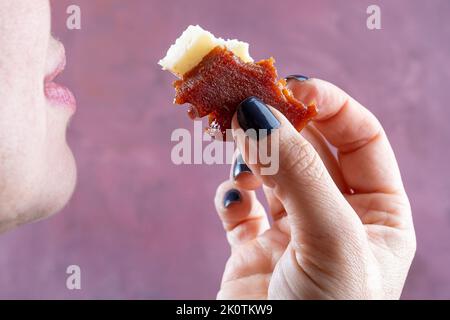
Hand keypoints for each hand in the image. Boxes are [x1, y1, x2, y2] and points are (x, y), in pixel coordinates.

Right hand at [214, 78, 415, 298]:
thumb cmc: (327, 315)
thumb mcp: (329, 239)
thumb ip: (296, 171)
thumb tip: (257, 110)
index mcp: (377, 214)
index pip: (359, 138)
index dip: (329, 105)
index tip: (291, 86)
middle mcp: (336, 217)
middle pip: (311, 148)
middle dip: (282, 120)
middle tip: (249, 98)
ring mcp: (293, 232)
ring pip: (272, 171)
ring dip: (252, 150)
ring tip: (233, 139)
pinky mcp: (253, 250)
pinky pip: (240, 207)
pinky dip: (231, 193)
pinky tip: (232, 195)